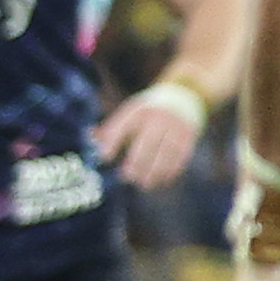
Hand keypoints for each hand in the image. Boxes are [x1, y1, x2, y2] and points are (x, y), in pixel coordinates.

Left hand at [94, 80, 213, 189]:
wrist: (184, 96)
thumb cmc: (149, 111)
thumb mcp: (131, 112)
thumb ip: (112, 127)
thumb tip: (91, 135)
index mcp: (139, 111)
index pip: (123, 126)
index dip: (113, 142)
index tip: (105, 158)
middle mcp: (158, 118)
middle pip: (147, 142)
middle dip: (137, 163)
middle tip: (128, 178)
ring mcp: (175, 127)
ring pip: (166, 152)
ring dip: (155, 171)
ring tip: (145, 184)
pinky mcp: (189, 136)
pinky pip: (181, 156)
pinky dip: (171, 171)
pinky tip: (162, 180)